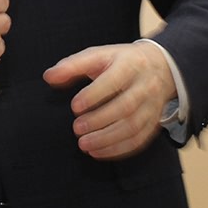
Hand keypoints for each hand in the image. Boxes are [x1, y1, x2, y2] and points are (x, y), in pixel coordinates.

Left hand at [43, 43, 175, 159]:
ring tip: (84, 144)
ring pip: (133, 126)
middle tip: (76, 128)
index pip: (114, 80)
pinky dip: (118, 149)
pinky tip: (98, 151)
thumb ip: (72, 66)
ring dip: (107, 139)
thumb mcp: (98, 55)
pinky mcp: (153, 122)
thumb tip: (48, 77)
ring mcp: (151, 105)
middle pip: (125, 107)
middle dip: (99, 120)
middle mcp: (144, 85)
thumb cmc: (120, 62)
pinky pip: (139, 139)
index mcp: (129, 64)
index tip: (74, 106)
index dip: (94, 95)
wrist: (158, 67)